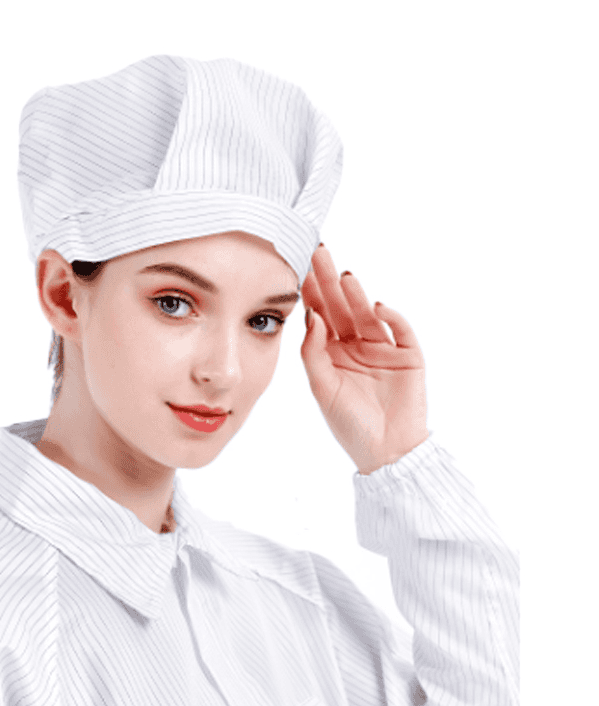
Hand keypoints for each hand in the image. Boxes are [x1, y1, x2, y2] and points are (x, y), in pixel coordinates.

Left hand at [300, 245, 428, 474]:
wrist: (386, 453)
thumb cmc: (349, 424)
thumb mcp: (322, 387)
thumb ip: (313, 352)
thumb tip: (312, 316)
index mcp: (332, 351)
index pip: (319, 314)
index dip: (309, 292)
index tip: (297, 266)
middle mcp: (355, 344)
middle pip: (341, 306)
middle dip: (329, 281)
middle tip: (319, 253)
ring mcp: (382, 348)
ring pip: (367, 314)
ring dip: (356, 295)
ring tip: (344, 276)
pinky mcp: (408, 356)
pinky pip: (400, 330)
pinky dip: (391, 317)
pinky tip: (377, 306)